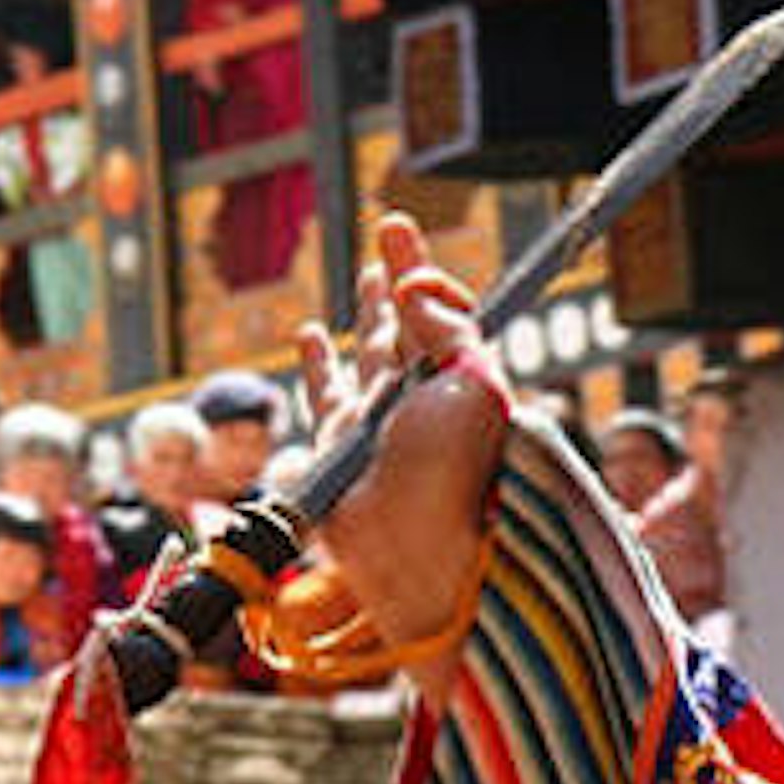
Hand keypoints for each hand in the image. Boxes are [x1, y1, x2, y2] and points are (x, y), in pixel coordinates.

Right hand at [299, 212, 509, 690]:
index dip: (421, 270)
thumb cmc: (458, 475)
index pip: (442, 313)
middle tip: (391, 240)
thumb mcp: (474, 386)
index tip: (398, 227)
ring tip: (370, 281)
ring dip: (366, 316)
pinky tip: (310, 336)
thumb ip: (449, 329)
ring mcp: (374, 425)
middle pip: (404, 327)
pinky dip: (316, 365)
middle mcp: (418, 400)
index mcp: (460, 380)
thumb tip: (420, 284)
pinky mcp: (336, 452)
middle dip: (398, 282)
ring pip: (366, 354)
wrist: (419, 556)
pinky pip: (322, 397)